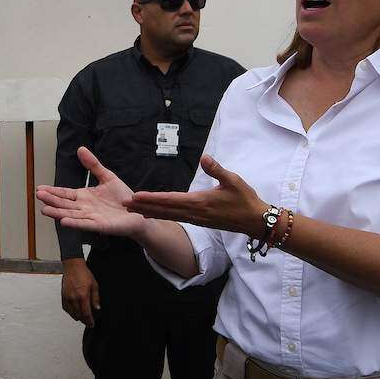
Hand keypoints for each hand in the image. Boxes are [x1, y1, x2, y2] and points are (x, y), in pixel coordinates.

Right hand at [36, 148, 145, 237]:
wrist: (138, 211)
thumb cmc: (122, 197)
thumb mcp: (107, 176)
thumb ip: (93, 165)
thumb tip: (80, 148)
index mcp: (84, 196)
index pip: (65, 193)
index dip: (53, 191)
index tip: (40, 189)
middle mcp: (84, 208)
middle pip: (64, 204)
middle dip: (51, 200)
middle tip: (38, 196)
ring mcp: (91, 217)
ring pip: (71, 215)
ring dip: (58, 213)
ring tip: (44, 210)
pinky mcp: (100, 226)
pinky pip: (85, 224)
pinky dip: (75, 223)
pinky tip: (64, 221)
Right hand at [60, 257, 99, 327]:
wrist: (73, 266)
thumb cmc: (84, 274)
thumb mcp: (94, 285)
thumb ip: (95, 298)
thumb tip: (97, 308)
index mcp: (83, 296)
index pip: (86, 313)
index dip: (89, 321)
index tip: (92, 324)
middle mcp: (74, 298)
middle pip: (79, 315)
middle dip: (84, 320)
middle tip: (88, 322)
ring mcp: (67, 298)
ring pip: (72, 313)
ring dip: (77, 317)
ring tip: (82, 319)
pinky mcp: (63, 296)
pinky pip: (66, 308)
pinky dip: (70, 312)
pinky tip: (74, 312)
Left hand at [126, 154, 264, 235]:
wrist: (255, 221)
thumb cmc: (245, 199)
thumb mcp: (233, 180)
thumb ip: (217, 169)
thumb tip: (204, 157)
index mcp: (200, 202)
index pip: (170, 199)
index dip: (152, 198)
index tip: (136, 196)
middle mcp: (194, 213)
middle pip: (163, 210)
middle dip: (143, 207)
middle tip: (124, 204)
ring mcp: (196, 219)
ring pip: (168, 216)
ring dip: (149, 212)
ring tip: (133, 209)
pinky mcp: (199, 222)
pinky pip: (175, 219)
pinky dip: (161, 216)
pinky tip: (153, 215)